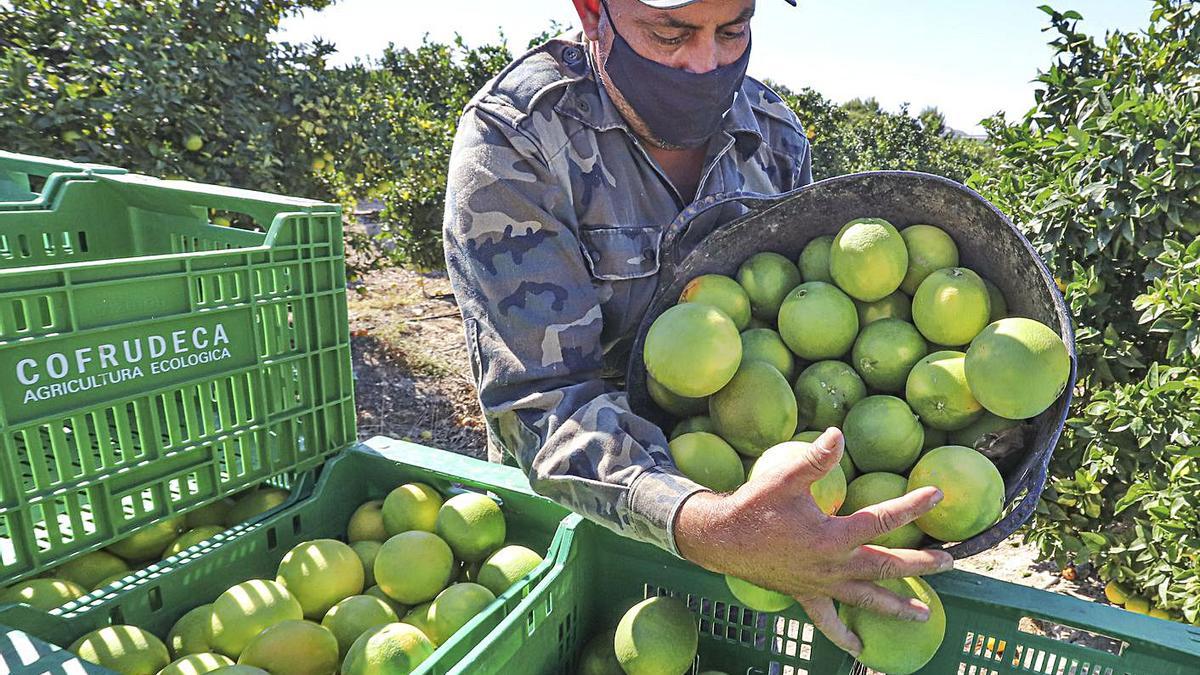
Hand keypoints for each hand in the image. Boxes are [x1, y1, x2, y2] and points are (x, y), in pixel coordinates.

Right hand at [674, 427, 953, 655]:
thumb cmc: (754, 506)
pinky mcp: (806, 594)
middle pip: (886, 566)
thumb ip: (815, 459)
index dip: (911, 506)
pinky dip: (844, 635)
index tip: (936, 495)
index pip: (882, 520)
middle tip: (948, 562)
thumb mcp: (783, 478)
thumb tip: (839, 434)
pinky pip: (827, 620)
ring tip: (924, 615)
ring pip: (866, 598)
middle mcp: (833, 566)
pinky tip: (859, 647)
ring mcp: (821, 584)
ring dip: (896, 606)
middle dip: (920, 564)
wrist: (721, 540)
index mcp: (833, 536)